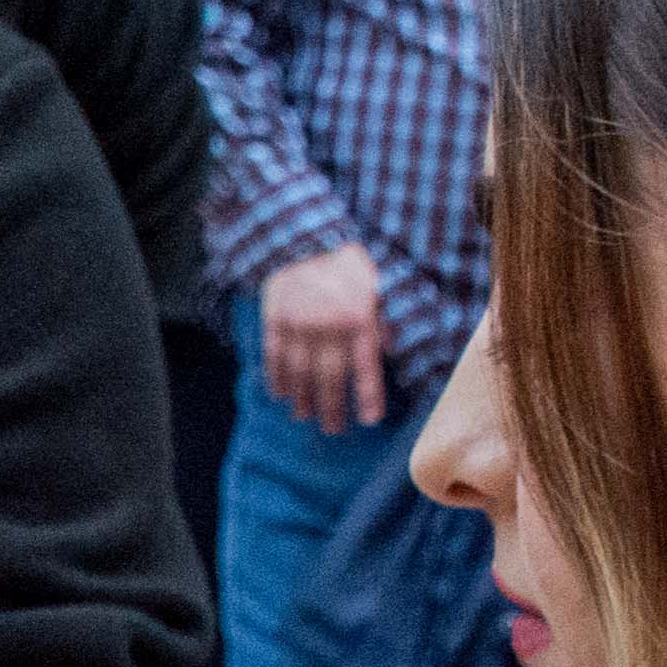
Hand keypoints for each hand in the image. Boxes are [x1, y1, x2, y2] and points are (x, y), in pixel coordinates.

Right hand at [257, 245, 395, 434]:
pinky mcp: (275, 320)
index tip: (369, 420)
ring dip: (303, 398)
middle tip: (333, 429)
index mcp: (357, 318)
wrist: (304, 236)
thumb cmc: (347, 263)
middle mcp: (328, 326)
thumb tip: (392, 349)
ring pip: (300, 372)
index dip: (367, 395)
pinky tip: (281, 394)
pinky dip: (277, 378)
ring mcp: (298, 325)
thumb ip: (386, 316)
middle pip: (329, 378)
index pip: (364, 366)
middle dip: (331, 408)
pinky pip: (274, 357)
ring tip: (305, 416)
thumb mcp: (377, 284)